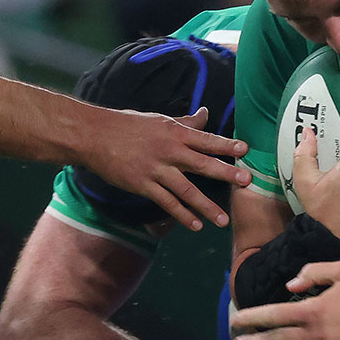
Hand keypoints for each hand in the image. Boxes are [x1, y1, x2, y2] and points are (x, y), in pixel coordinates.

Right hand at [82, 106, 250, 230]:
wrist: (93, 136)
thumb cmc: (129, 126)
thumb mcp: (160, 121)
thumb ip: (186, 123)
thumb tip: (207, 114)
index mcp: (175, 133)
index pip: (206, 139)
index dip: (226, 145)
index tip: (246, 150)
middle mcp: (168, 151)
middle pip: (202, 164)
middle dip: (226, 173)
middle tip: (246, 181)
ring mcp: (155, 170)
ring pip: (186, 190)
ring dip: (206, 206)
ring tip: (223, 220)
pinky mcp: (142, 185)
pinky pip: (166, 202)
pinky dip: (181, 214)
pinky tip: (196, 225)